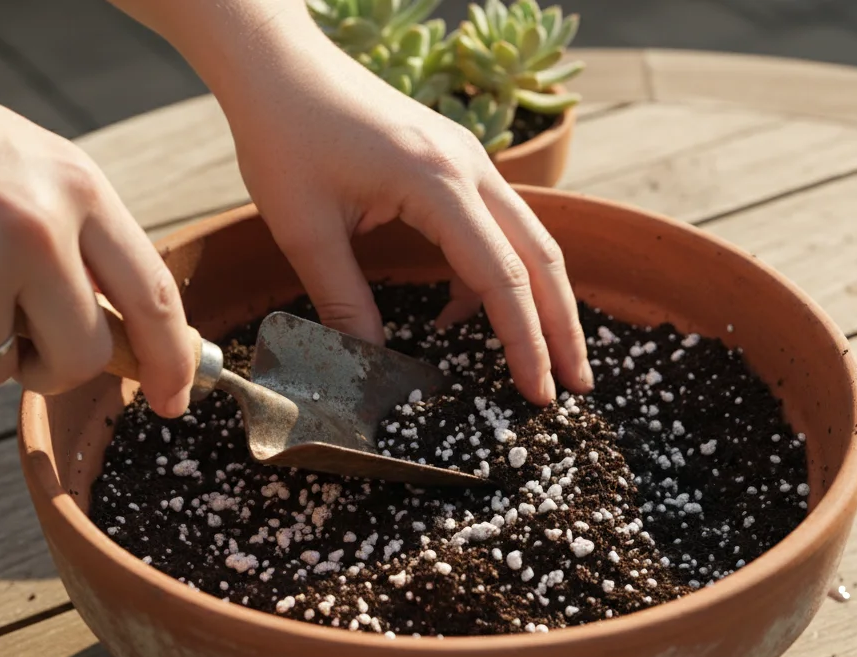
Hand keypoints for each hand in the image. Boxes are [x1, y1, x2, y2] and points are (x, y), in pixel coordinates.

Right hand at [0, 4, 194, 417]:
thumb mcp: (29, 165)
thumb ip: (81, 239)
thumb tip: (126, 331)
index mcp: (78, 188)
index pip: (152, 293)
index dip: (172, 359)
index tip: (174, 397)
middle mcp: (37, 229)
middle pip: (84, 354)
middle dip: (55, 368)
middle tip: (21, 346)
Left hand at [114, 0, 592, 405]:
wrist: (279, 64)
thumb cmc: (284, 134)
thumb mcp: (304, 229)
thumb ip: (343, 301)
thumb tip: (372, 366)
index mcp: (438, 182)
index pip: (501, 275)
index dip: (524, 341)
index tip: (539, 392)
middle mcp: (470, 166)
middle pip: (541, 255)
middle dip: (563, 326)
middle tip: (576, 385)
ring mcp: (469, 157)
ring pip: (529, 236)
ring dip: (541, 298)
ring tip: (541, 357)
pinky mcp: (456, 158)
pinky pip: (498, 221)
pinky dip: (497, 270)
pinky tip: (464, 310)